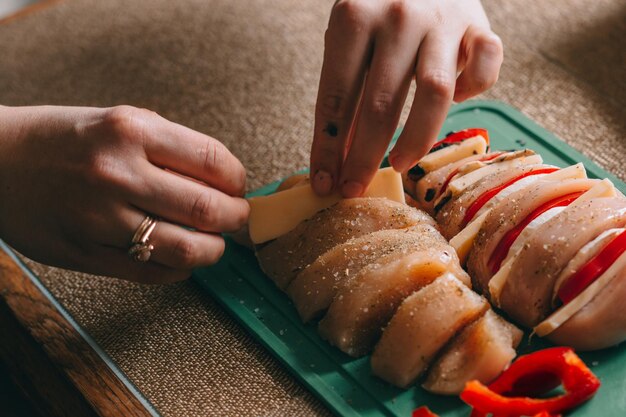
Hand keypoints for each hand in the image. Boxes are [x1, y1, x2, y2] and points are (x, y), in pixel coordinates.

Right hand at [0, 105, 248, 283]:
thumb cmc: (62, 139)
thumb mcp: (118, 122)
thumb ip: (170, 148)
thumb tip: (224, 180)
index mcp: (131, 130)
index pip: (214, 161)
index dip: (238, 180)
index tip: (237, 187)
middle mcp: (118, 173)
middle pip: (208, 209)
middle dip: (235, 218)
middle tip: (236, 218)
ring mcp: (100, 218)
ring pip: (185, 250)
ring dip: (213, 251)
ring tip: (213, 243)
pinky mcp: (85, 254)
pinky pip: (152, 274)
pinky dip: (180, 271)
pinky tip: (181, 260)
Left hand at [310, 0, 502, 196]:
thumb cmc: (379, 10)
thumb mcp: (349, 38)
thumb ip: (346, 89)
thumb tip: (338, 157)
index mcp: (354, 17)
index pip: (336, 97)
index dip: (329, 147)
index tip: (325, 182)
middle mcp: (398, 17)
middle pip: (380, 103)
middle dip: (364, 157)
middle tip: (354, 190)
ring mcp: (443, 20)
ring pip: (434, 94)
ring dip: (415, 138)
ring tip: (398, 164)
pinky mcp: (479, 26)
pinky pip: (484, 71)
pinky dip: (473, 92)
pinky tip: (458, 102)